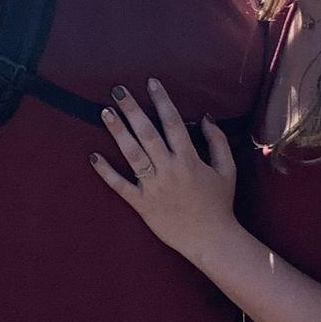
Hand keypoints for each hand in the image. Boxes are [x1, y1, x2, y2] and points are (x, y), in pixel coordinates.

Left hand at [91, 79, 237, 262]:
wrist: (211, 240)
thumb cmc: (220, 203)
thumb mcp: (227, 170)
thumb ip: (218, 141)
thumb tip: (206, 117)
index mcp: (189, 159)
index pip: (173, 122)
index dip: (162, 100)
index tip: (151, 82)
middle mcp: (169, 170)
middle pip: (147, 133)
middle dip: (132, 110)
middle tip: (118, 90)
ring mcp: (153, 187)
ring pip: (132, 154)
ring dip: (118, 132)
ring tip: (105, 112)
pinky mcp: (142, 204)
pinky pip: (120, 186)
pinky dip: (106, 172)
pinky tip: (93, 156)